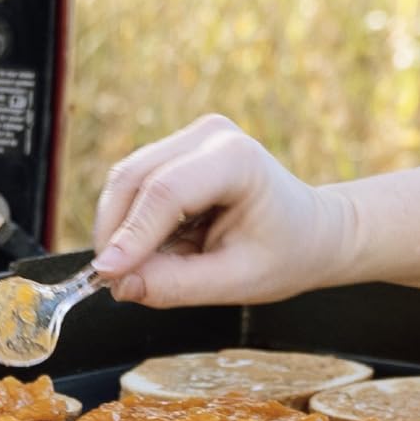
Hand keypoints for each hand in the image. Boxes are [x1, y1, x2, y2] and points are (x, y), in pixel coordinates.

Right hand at [90, 115, 358, 308]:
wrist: (313, 231)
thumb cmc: (286, 254)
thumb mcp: (238, 281)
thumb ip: (178, 285)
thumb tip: (120, 285)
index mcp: (237, 159)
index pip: (166, 192)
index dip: (131, 235)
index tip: (106, 276)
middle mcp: (210, 135)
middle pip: (134, 178)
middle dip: (115, 233)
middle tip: (113, 283)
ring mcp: (191, 138)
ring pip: (126, 181)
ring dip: (120, 229)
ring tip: (142, 272)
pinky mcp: (177, 151)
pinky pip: (135, 186)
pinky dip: (132, 223)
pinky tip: (156, 252)